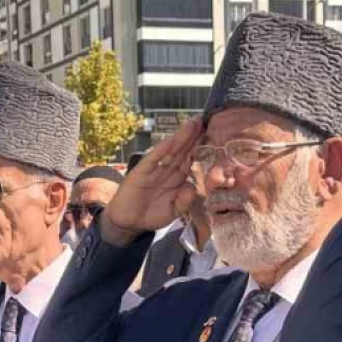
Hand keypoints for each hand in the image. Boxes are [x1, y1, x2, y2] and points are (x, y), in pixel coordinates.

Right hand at [102, 117, 201, 243]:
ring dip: (181, 137)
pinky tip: (170, 141)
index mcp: (177, 178)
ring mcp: (154, 169)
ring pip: (170, 151)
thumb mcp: (174, 211)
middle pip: (182, 150)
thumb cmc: (152, 215)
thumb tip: (192, 189)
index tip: (212, 135)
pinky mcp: (141, 172)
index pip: (190, 160)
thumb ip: (184, 201)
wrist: (129, 222)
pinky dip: (161, 151)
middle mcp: (167, 170)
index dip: (200, 148)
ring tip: (192, 124)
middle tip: (203, 120)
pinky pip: (153, 160)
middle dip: (193, 136)